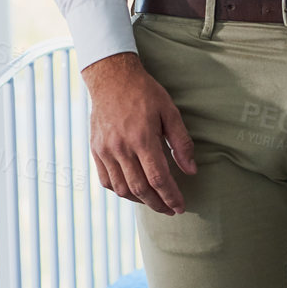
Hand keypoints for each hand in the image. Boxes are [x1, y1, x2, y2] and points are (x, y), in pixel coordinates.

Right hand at [80, 52, 196, 214]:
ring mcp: (105, 150)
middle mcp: (121, 148)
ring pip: (122, 189)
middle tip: (171, 210)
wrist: (111, 77)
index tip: (180, 206)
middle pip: (141, 189)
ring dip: (140, 201)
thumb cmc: (144, 92)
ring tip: (154, 202)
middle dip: (158, 204)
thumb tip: (191, 170)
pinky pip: (107, 181)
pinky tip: (133, 191)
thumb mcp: (170, 112)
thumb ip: (181, 143)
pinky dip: (121, 191)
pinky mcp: (96, 150)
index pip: (158, 178)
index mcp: (142, 138)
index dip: (171, 196)